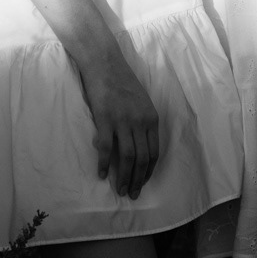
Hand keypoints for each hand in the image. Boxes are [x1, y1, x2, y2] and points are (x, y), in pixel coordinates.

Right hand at [77, 46, 159, 200]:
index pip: (154, 152)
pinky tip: (102, 175)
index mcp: (151, 118)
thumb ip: (140, 123)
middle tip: (132, 194)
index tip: (142, 182)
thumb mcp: (140, 102)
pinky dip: (105, 164)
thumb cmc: (121, 80)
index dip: (148, 171)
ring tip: (120, 190)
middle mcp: (140, 121)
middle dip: (138, 180)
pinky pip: (107, 148)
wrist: (104, 62)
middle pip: (142, 158)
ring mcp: (123, 121)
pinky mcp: (106, 119)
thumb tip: (135, 145)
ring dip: (124, 177)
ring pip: (127, 157)